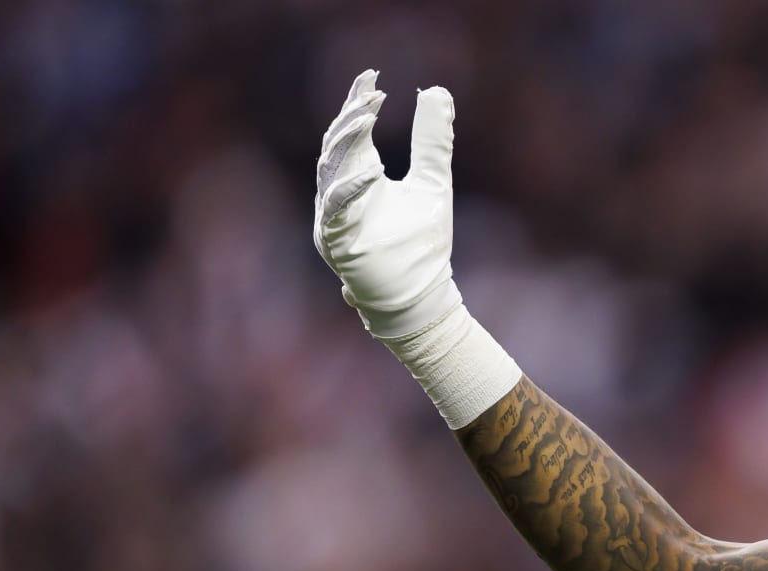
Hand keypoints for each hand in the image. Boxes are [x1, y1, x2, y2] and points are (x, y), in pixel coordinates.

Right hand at [313, 69, 460, 337]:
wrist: (422, 297)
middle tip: (374, 91)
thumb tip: (438, 91)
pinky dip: (350, 189)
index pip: (350, 131)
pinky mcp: (336, 241)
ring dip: (347, 139)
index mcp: (358, 176)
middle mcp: (339, 192)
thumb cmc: (422, 246)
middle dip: (352, 115)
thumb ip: (433, 141)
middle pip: (335, 143)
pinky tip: (370, 172)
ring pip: (330, 168)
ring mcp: (332, 217)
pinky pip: (336, 209)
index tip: (372, 76)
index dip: (357, 102)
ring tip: (368, 113)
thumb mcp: (433, 183)